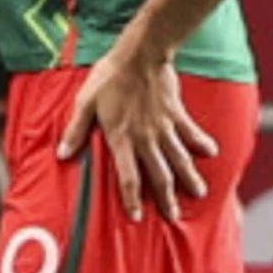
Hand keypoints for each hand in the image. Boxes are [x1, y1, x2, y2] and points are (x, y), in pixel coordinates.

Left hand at [58, 42, 218, 221]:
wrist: (140, 55)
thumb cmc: (108, 78)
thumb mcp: (85, 103)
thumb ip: (76, 130)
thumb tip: (61, 154)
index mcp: (121, 138)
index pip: (128, 177)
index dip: (132, 199)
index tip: (137, 216)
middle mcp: (145, 137)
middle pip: (158, 174)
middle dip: (166, 198)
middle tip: (173, 217)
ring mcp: (164, 127)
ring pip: (179, 159)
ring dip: (188, 178)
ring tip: (198, 194)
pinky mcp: (177, 114)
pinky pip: (192, 133)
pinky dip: (202, 143)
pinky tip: (212, 153)